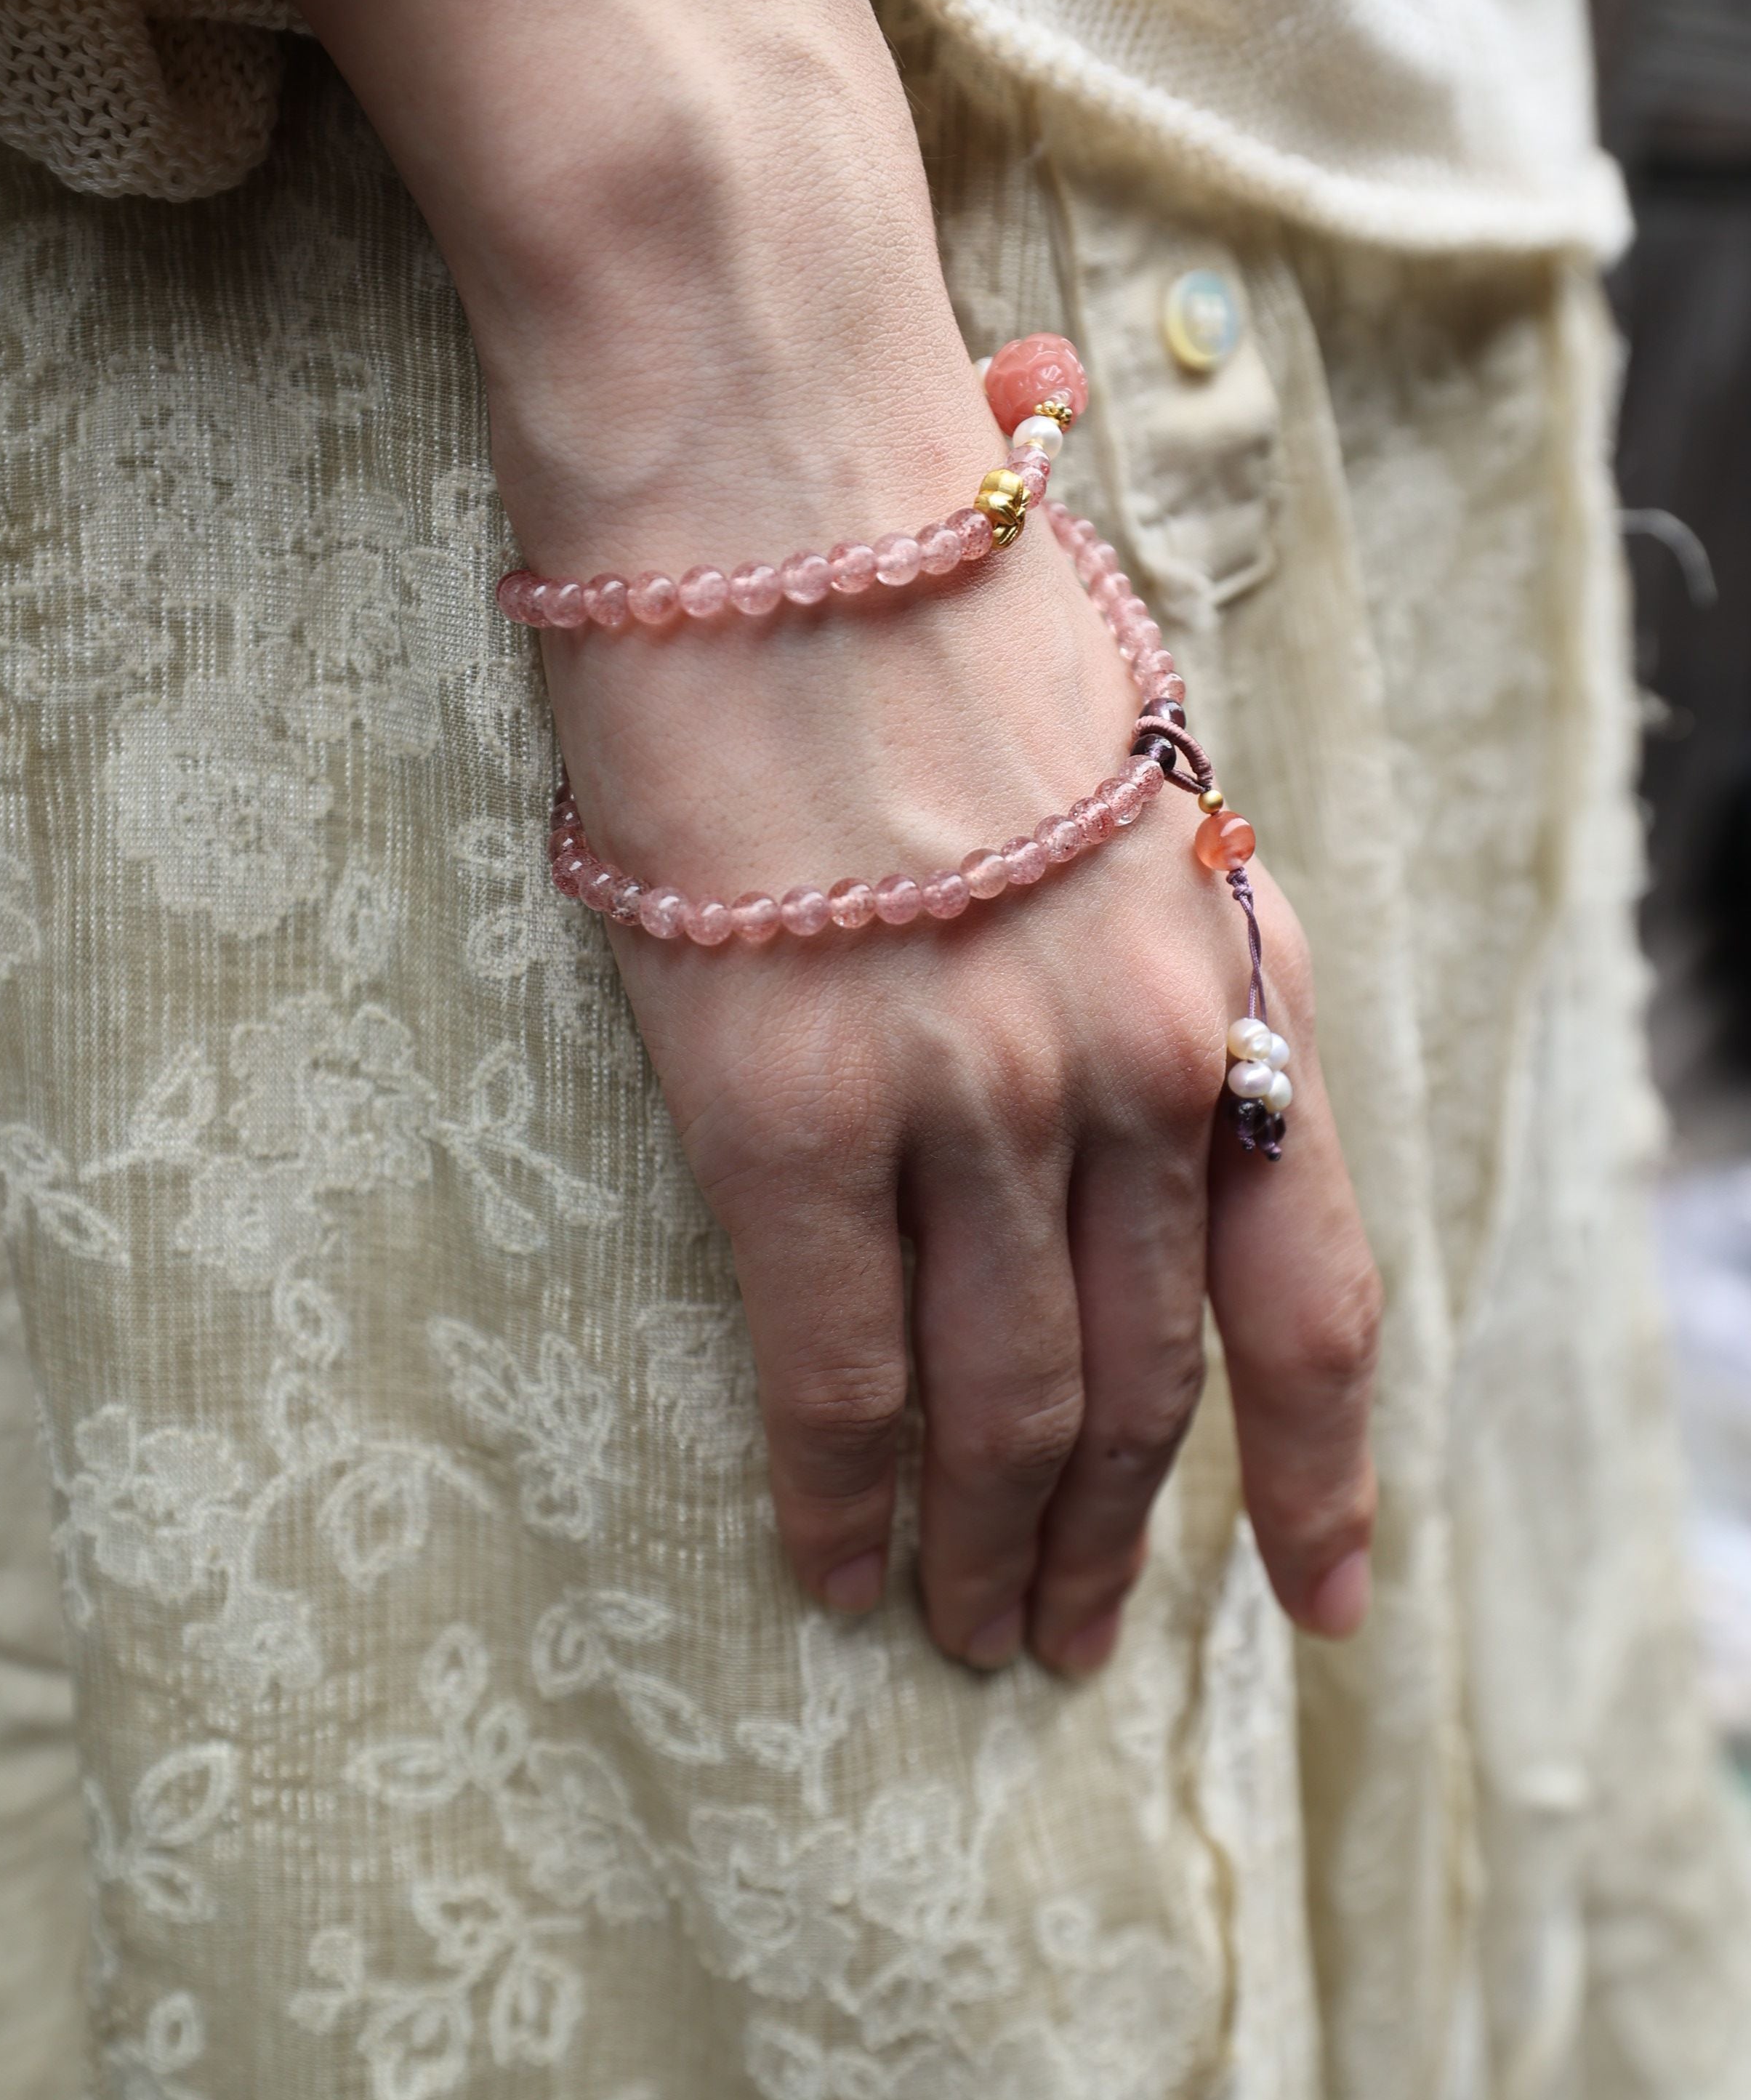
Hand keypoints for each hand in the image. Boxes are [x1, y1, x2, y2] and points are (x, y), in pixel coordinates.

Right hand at [164, 0, 1380, 1670]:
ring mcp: (968, 1088)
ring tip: (957, 1633)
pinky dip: (839, 1492)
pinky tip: (830, 1568)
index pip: (1314, 1291)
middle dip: (1109, 1541)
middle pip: (1144, 1383)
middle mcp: (1137, 1059)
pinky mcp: (785, 1098)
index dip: (1325, 1475)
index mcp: (1234, 972)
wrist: (775, 457)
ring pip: (1002, 1405)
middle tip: (1058, 1642)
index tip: (1322, 1605)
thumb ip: (1152, 952)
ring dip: (984, 1548)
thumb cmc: (934, 588)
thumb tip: (1136, 1105)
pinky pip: (832, 1365)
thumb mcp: (1125, 775)